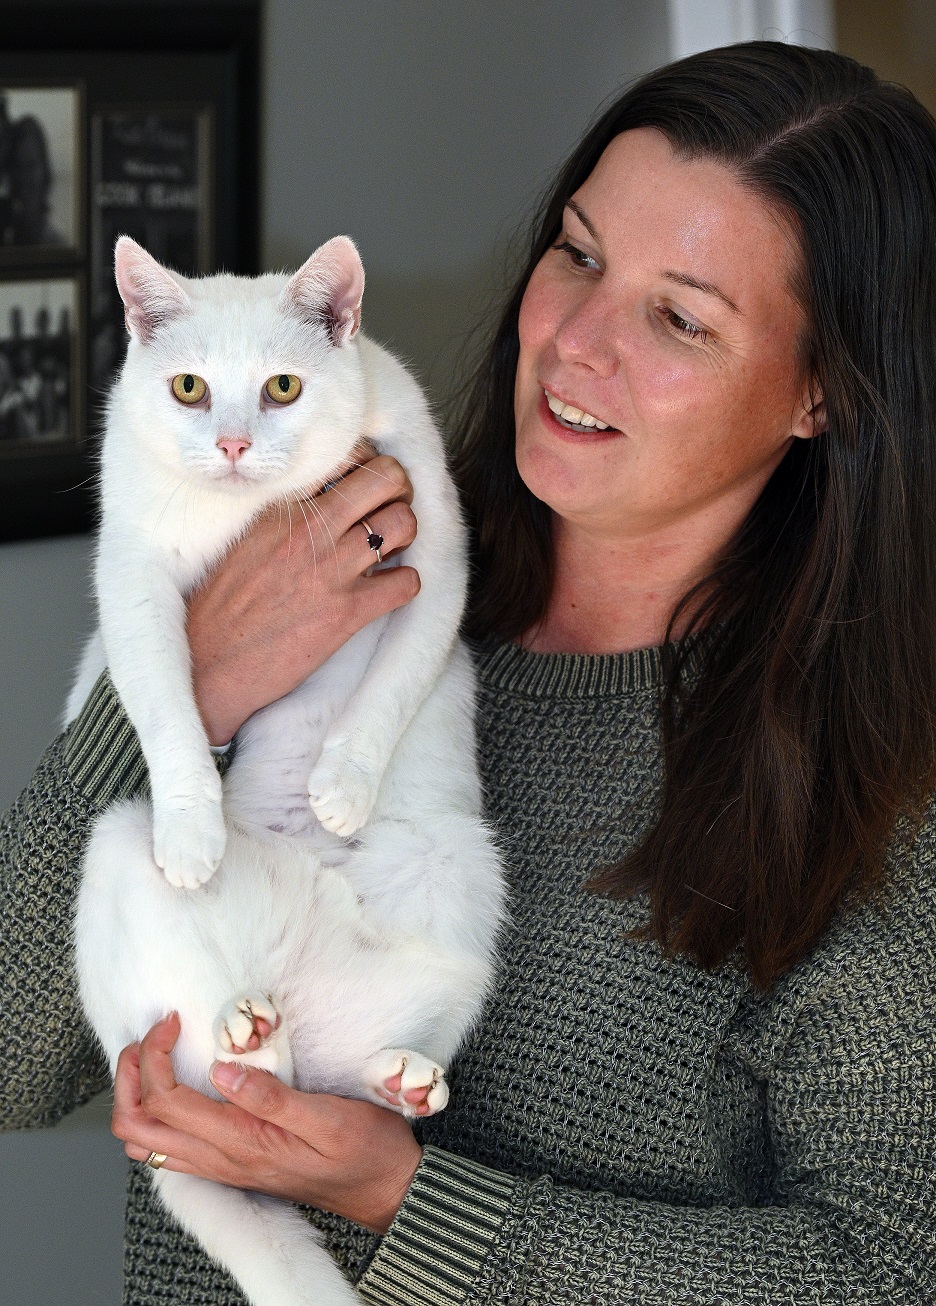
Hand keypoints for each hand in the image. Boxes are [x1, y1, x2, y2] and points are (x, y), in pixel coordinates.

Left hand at [112, 1013, 423, 1234]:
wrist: (386, 1190)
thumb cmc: (364, 1150)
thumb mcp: (328, 1117)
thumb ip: (272, 1098)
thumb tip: (222, 1070)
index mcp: (241, 1143)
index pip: (166, 1101)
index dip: (156, 1055)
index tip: (174, 1021)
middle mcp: (223, 1161)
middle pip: (138, 1126)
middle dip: (130, 1075)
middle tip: (153, 1035)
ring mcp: (224, 1168)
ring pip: (146, 1142)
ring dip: (137, 1097)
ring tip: (154, 1057)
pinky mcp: (232, 1166)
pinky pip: (171, 1149)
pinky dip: (156, 1115)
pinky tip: (177, 1088)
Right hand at [187, 447, 419, 744]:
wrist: (209, 666)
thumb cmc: (219, 608)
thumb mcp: (242, 540)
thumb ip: (282, 514)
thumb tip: (320, 497)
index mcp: (282, 507)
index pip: (345, 457)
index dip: (368, 467)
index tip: (368, 485)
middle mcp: (310, 530)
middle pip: (386, 479)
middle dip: (399, 490)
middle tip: (390, 509)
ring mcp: (332, 570)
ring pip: (404, 523)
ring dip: (406, 534)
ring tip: (389, 550)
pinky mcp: (348, 612)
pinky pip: (407, 582)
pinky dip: (407, 583)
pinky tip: (387, 590)